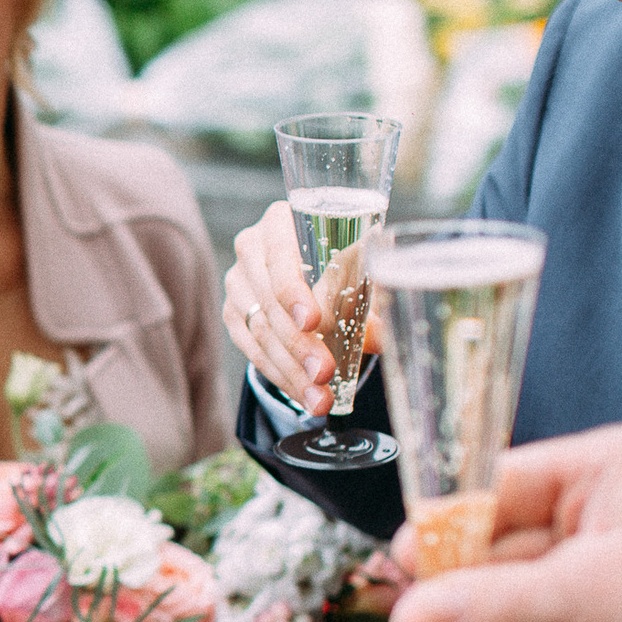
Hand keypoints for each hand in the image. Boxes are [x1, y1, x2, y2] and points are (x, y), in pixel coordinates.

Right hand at [222, 201, 364, 416]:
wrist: (319, 267)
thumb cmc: (346, 260)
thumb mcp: (364, 267)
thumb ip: (377, 296)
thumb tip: (387, 334)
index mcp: (283, 221)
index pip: (281, 255)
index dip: (295, 290)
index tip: (316, 321)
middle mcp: (252, 248)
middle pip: (269, 300)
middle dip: (299, 343)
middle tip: (324, 373)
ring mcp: (238, 282)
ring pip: (259, 331)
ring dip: (291, 369)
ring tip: (320, 399)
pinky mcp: (234, 313)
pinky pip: (252, 350)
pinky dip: (279, 375)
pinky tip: (302, 393)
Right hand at [387, 424, 621, 621]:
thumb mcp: (575, 592)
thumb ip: (483, 600)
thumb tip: (411, 613)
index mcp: (606, 468)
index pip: (497, 486)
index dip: (443, 529)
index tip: (400, 568)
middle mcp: (608, 508)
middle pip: (502, 548)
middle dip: (468, 599)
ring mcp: (614, 563)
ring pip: (522, 596)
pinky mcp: (620, 616)